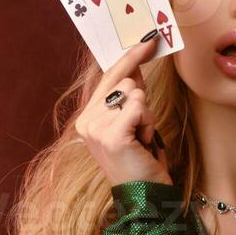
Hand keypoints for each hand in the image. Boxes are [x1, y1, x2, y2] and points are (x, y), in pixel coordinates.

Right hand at [73, 32, 171, 186]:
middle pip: (126, 82)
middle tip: (141, 132)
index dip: (129, 57)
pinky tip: (144, 143)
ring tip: (142, 140)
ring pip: (136, 93)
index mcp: (87, 117)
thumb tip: (136, 66)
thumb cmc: (141, 160)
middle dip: (143, 104)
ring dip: (148, 117)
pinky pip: (140, 106)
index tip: (149, 40)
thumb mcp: (134, 122)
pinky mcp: (111, 135)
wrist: (145, 194)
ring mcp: (96, 128)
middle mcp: (86, 121)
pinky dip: (149, 123)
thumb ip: (130, 95)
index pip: (109, 76)